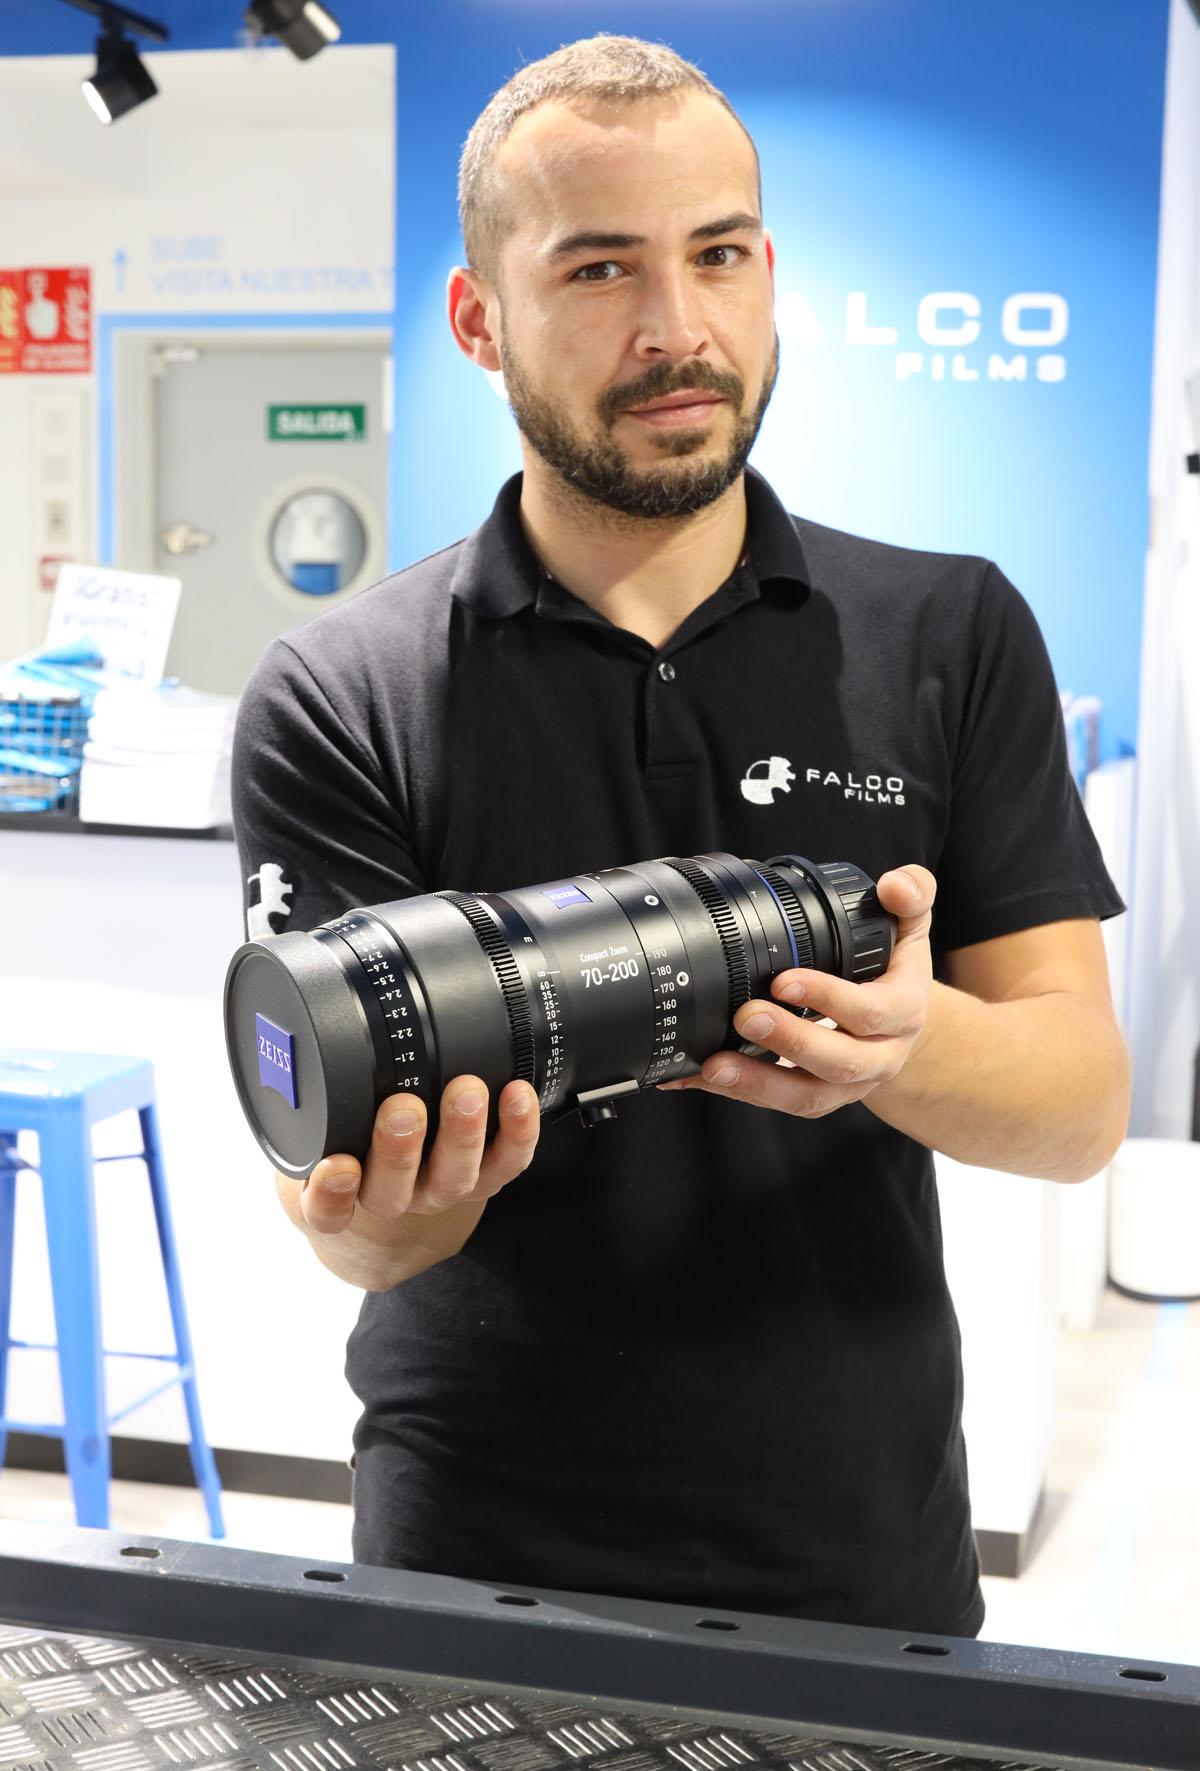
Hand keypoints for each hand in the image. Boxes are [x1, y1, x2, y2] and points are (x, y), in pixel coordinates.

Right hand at [298, 1075, 540, 1233]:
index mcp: (336, 1190)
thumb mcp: (311, 1108)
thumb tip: (283, 975)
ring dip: (462, 1136)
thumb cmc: (346, 1129)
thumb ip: (300, 1064)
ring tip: (467, 1092)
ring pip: (452, 1181)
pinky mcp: (483, 1177)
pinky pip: (505, 1165)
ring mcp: (436, 1189)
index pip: (324, 1209)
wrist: (390, 1182)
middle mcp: (386, 1195)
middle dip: (399, 1149)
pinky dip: (517, 1133)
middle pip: (392, 1191)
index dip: (330, 1195)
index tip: (335, 1164)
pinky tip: (517, 1095)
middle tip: (403, 1108)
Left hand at [658, 866, 934, 1118]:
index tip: (783, 981)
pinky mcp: (813, 1096)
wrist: (897, 1027)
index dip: (828, 999)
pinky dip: (733, 1090)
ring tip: (715, 1065)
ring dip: (758, 1082)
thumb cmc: (893, 973)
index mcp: (902, 1013)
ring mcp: (845, 1085)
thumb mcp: (910, 930)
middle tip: (746, 1015)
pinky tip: (694, 1075)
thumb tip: (895, 885)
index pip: (870, 1012)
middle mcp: (879, 1057)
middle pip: (840, 1062)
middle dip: (790, 1041)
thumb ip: (912, 895)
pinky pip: (774, 1101)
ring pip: (806, 1096)